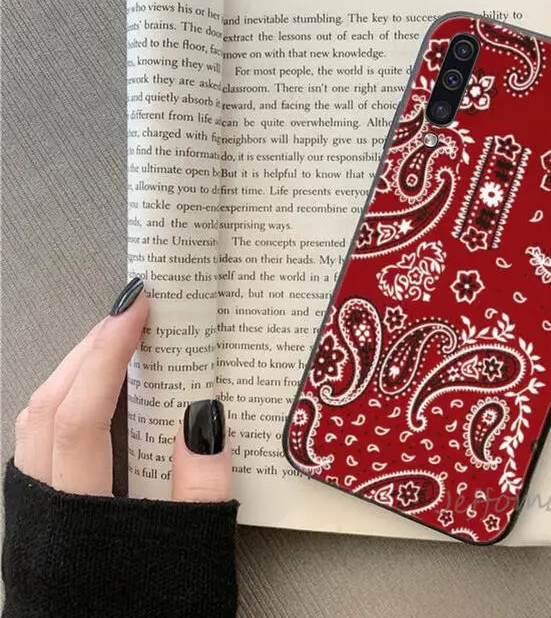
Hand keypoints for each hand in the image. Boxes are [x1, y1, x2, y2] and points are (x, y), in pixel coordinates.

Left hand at [13, 277, 230, 501]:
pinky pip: (37, 440)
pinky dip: (66, 401)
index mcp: (77, 517)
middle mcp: (43, 508)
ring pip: (35, 422)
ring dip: (73, 372)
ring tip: (116, 343)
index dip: (108, 355)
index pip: (83, 416)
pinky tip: (100, 396)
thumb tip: (204, 415)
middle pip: (50, 407)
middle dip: (90, 350)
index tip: (136, 308)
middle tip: (131, 313)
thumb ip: (200, 489)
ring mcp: (32, 513)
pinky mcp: (38, 518)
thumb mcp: (193, 556)